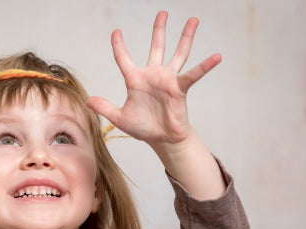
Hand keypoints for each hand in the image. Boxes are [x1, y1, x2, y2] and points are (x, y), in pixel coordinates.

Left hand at [87, 11, 220, 148]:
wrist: (162, 139)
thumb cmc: (143, 128)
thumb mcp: (120, 118)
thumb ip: (105, 108)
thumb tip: (88, 101)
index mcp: (135, 79)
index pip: (123, 58)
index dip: (119, 45)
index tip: (117, 32)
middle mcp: (152, 75)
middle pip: (156, 46)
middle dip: (159, 29)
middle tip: (163, 13)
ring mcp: (168, 79)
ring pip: (178, 53)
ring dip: (186, 36)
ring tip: (193, 20)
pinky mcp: (180, 88)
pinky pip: (193, 74)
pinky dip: (205, 66)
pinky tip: (216, 56)